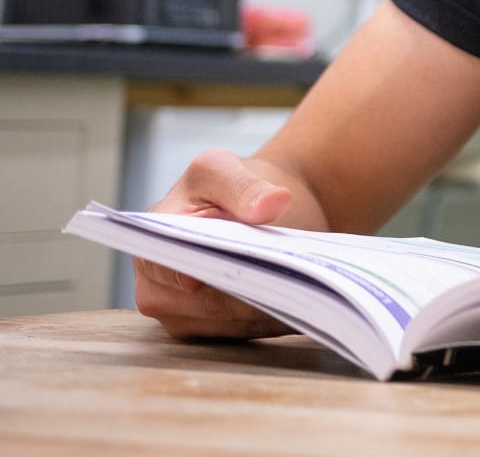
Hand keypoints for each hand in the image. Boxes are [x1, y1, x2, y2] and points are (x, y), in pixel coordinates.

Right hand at [133, 148, 296, 340]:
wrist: (258, 208)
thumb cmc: (235, 187)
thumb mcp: (230, 169)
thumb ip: (243, 186)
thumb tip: (272, 204)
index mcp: (151, 237)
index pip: (169, 265)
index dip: (202, 271)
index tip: (239, 269)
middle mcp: (154, 283)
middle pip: (205, 301)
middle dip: (250, 289)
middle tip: (295, 276)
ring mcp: (179, 312)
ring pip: (229, 322)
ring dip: (268, 307)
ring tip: (305, 286)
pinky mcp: (208, 329)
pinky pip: (245, 332)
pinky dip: (275, 317)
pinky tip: (302, 302)